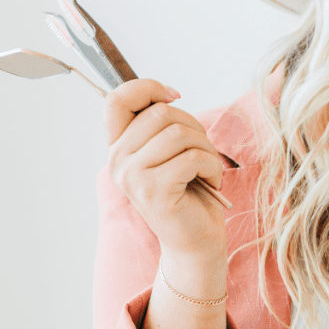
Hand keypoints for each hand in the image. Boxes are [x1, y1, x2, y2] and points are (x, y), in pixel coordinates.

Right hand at [105, 79, 227, 265]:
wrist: (194, 241)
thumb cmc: (187, 192)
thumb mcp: (168, 152)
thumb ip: (159, 125)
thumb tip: (168, 95)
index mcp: (117, 147)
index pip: (116, 99)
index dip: (147, 88)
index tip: (174, 97)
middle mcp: (117, 161)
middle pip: (160, 112)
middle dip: (194, 126)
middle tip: (203, 151)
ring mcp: (132, 177)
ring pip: (179, 133)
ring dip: (206, 147)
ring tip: (207, 167)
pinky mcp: (154, 191)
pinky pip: (192, 158)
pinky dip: (212, 166)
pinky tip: (211, 181)